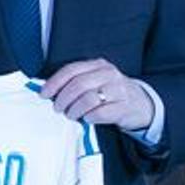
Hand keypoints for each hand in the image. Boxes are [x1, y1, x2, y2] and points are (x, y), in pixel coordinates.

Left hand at [40, 59, 154, 131]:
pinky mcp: (124, 107)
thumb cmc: (111, 94)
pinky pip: (101, 113)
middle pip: (78, 85)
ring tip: (71, 115)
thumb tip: (48, 91)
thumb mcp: (95, 82)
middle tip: (58, 108)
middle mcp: (109, 74)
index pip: (71, 70)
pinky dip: (89, 118)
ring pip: (88, 99)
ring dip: (74, 110)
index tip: (43, 94)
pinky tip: (87, 119)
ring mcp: (118, 90)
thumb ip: (75, 83)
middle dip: (63, 99)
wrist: (141, 104)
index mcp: (98, 65)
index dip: (54, 83)